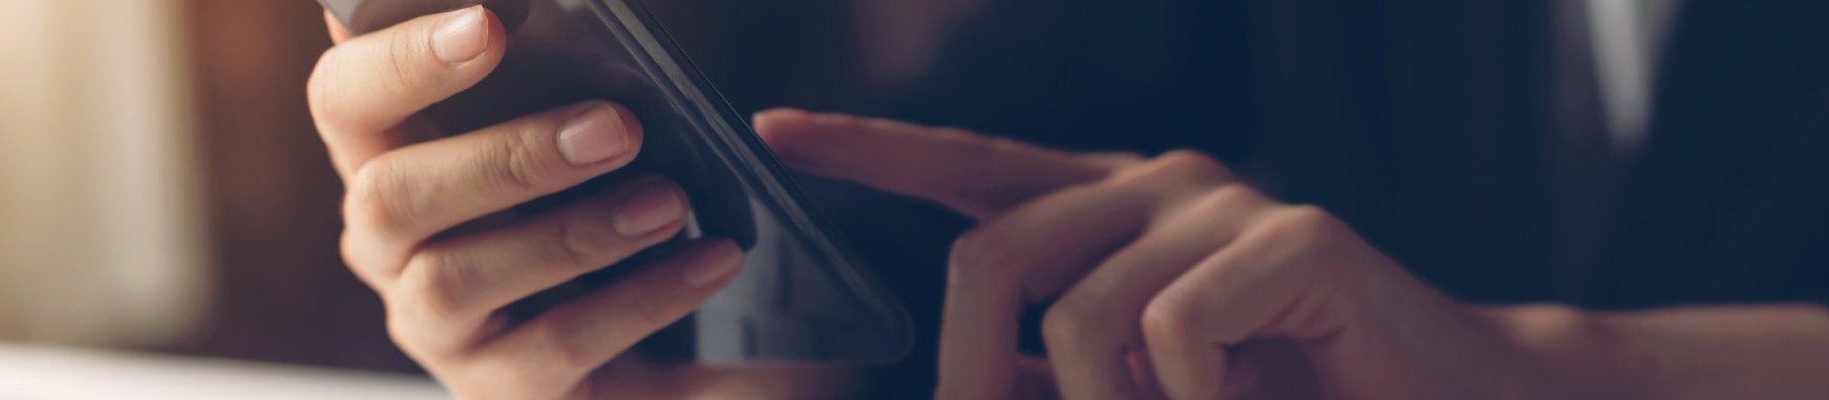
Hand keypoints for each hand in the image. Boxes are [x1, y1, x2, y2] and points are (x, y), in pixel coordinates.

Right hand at [310, 7, 846, 398]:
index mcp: (392, 155)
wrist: (641, 344)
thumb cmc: (593, 205)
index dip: (399, 59)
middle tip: (617, 127)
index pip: (347, 100)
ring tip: (669, 200)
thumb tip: (688, 80)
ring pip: (456, 279)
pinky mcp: (494, 386)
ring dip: (572, 234)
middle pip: (388, 197)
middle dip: (506, 157)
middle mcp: (388, 243)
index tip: (488, 25)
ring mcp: (432, 323)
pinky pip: (552, 345)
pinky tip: (706, 260)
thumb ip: (586, 91)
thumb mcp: (580, 141)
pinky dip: (639, 297)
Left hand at [754, 110, 1563, 399]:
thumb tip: (966, 384)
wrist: (1444, 398)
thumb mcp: (1136, 385)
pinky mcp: (1295, 235)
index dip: (869, 149)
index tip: (775, 133)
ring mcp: (1223, 201)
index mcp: (1108, 208)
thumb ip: (1048, 368)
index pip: (969, 165)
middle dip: (966, 370)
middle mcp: (1156, 182)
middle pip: (990, 253)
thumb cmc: (1281, 392)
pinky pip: (1175, 330)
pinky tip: (1246, 399)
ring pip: (1080, 313)